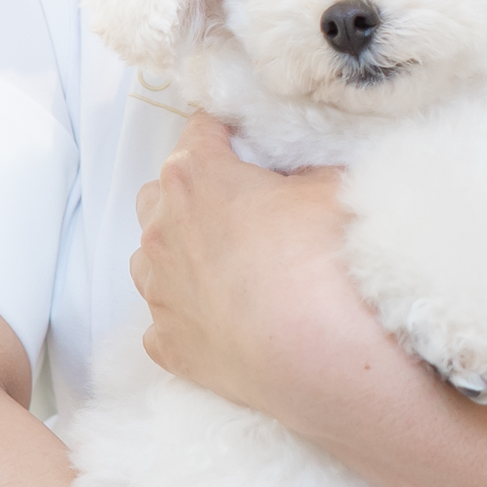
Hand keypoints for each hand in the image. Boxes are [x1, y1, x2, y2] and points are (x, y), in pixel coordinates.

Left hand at [130, 115, 395, 427]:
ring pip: (153, 254)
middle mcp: (161, 229)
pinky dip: (189, 311)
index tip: (257, 147)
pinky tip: (228, 316)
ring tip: (234, 264)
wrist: (323, 358)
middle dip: (199, 190)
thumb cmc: (326, 266)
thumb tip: (296, 174)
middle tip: (249, 207)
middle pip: (165, 189)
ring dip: (183, 249)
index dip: (234, 133)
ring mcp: (158, 290)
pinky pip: (165, 316)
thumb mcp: (334, 188)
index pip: (202, 127)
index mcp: (195, 177)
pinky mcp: (167, 344)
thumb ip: (305, 168)